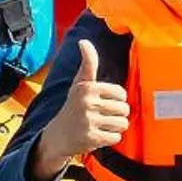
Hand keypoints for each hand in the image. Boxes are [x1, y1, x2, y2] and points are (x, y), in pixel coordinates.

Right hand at [40, 41, 130, 171]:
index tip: (103, 103)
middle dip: (116, 115)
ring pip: (122, 124)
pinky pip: (116, 138)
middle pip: (124, 109)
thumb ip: (88, 63)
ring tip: (100, 125)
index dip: (116, 100)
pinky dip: (110, 138)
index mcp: (87, 87)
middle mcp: (87, 102)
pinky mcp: (91, 138)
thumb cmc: (73, 107)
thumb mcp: (79, 84)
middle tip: (100, 116)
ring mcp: (89, 121)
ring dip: (114, 127)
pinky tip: (98, 135)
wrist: (57, 136)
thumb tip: (84, 42)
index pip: (122, 94)